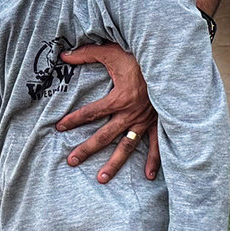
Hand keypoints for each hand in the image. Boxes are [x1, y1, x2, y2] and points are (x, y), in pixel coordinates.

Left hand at [56, 42, 160, 180]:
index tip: (60, 127)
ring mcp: (145, 121)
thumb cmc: (139, 56)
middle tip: (71, 161)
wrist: (169, 62)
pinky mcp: (159, 122)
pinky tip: (148, 176)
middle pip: (104, 136)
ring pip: (126, 146)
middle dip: (86, 149)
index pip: (90, 113)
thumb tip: (63, 54)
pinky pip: (157, 145)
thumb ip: (86, 54)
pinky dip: (154, 161)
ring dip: (114, 163)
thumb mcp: (111, 51)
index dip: (73, 120)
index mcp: (119, 98)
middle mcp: (130, 113)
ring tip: (102, 178)